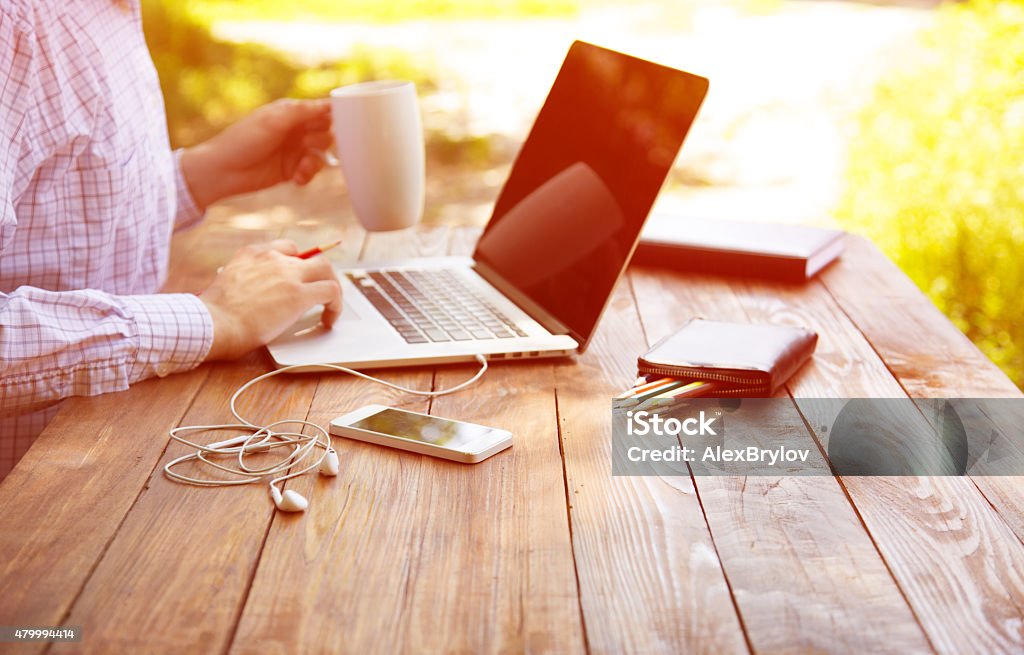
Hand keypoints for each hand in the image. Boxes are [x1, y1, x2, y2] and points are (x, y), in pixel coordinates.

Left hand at [180, 99, 332, 208]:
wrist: (224, 170)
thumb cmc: (244, 139)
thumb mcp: (274, 120)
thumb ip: (303, 111)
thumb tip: (329, 104)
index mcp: (291, 113)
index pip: (321, 111)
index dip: (330, 118)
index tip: (331, 125)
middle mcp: (295, 131)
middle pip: (326, 133)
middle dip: (321, 140)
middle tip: (306, 143)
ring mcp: (294, 151)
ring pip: (321, 154)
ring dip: (315, 160)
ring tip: (301, 165)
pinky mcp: (292, 170)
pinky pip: (312, 172)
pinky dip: (308, 175)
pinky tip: (296, 177)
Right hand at [199, 240, 342, 360]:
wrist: (213, 324)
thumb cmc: (214, 314)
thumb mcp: (229, 283)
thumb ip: (248, 280)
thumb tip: (262, 294)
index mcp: (252, 253)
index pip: (287, 248)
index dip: (299, 264)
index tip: (301, 278)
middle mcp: (272, 258)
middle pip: (311, 256)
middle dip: (320, 274)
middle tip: (322, 291)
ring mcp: (287, 274)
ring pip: (326, 270)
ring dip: (332, 287)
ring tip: (331, 305)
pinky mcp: (299, 295)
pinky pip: (331, 291)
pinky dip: (336, 305)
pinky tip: (329, 320)